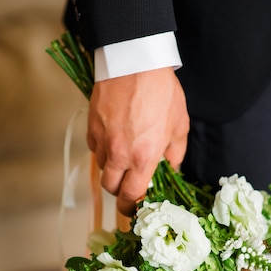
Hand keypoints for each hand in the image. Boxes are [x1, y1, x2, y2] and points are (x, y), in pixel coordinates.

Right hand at [87, 67, 188, 214]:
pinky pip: (94, 148)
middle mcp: (119, 154)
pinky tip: (115, 138)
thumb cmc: (162, 92)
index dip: (131, 207)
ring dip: (112, 168)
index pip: (131, 196)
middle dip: (119, 190)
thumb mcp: (179, 125)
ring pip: (102, 168)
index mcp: (143, 158)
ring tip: (125, 155)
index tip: (134, 208)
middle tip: (129, 183)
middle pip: (110, 188)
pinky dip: (103, 149)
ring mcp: (102, 141)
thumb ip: (175, 153)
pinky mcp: (91, 127)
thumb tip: (172, 169)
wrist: (135, 62)